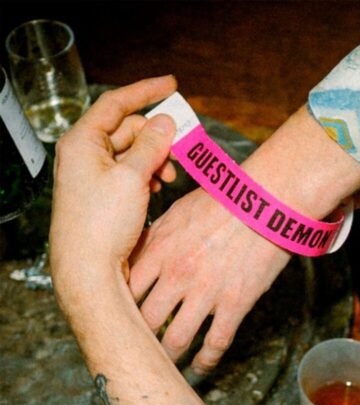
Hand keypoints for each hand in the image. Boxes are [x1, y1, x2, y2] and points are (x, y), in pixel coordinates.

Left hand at [50, 76, 176, 308]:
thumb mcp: (132, 177)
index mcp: (83, 141)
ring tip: (169, 175)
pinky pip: (130, 172)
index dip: (146, 91)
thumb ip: (152, 144)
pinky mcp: (105, 193)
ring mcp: (95, 175)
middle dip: (157, 137)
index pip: (116, 103)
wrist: (90, 269)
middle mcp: (86, 155)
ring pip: (132, 152)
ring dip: (155, 158)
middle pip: (128, 129)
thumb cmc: (102, 223)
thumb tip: (166, 122)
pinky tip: (157, 187)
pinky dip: (148, 174)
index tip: (172, 85)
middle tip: (181, 149)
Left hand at [129, 105, 359, 373]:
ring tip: (164, 366)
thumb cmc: (224, 199)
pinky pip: (215, 343)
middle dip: (137, 339)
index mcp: (159, 249)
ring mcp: (206, 292)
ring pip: (176, 340)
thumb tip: (140, 254)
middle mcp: (177, 275)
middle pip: (144, 321)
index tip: (119, 319)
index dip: (117, 309)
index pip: (124, 291)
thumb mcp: (179, 210)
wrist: (266, 200)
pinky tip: (201, 366)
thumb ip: (156, 236)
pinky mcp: (235, 303)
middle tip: (137, 348)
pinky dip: (206, 361)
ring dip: (168, 358)